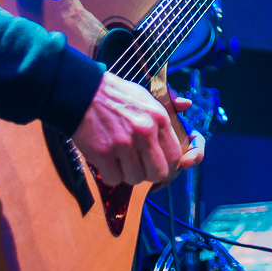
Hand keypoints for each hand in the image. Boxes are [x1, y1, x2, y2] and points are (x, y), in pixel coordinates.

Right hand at [70, 72, 188, 185]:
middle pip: (158, 172)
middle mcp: (144, 132)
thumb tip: (187, 105)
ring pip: (135, 178)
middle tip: (139, 168)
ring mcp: (123, 144)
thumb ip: (168, 105)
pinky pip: (114, 179)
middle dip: (149, 175)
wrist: (84, 91)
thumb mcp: (146, 95)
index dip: (168, 166)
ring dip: (128, 174)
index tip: (159, 168)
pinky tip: (107, 163)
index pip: (175, 155)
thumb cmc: (116, 95)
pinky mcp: (103, 153)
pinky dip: (110, 175)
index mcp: (159, 118)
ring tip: (120, 161)